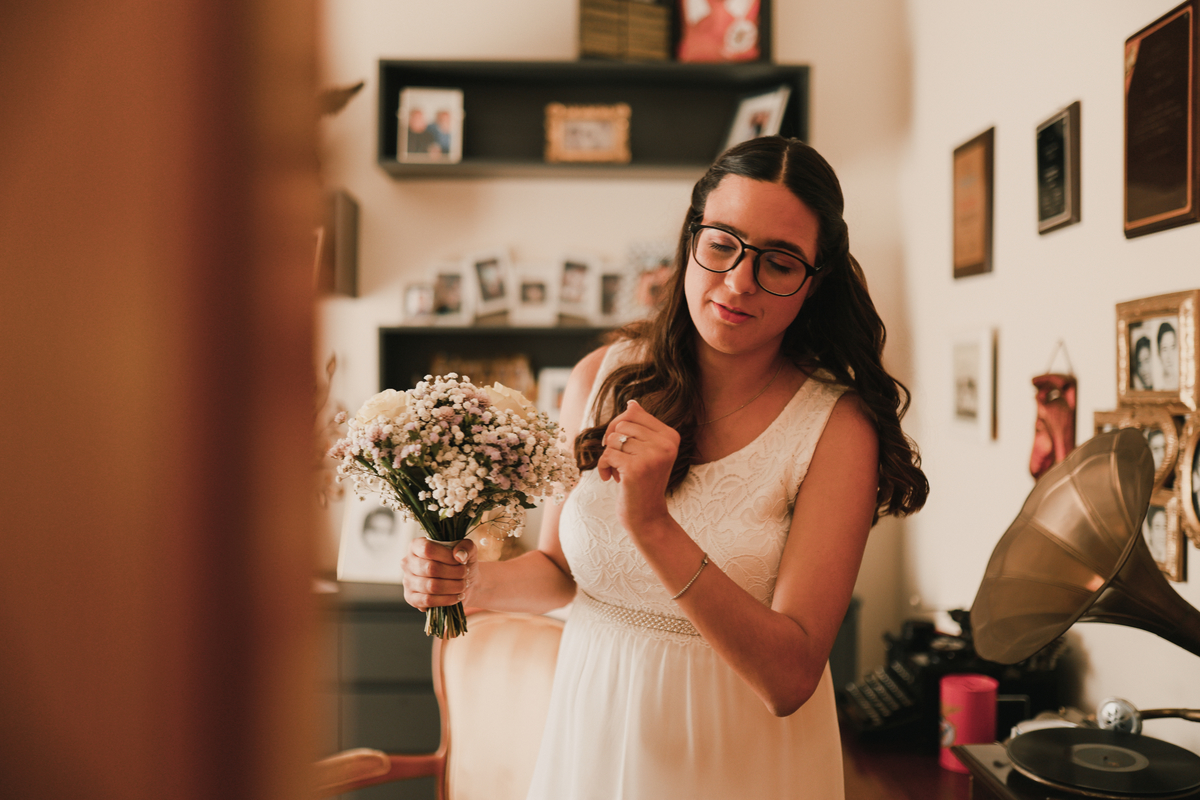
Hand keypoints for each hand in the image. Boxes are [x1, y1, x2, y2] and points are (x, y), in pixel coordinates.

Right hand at [401, 537, 476, 609]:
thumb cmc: (460, 563)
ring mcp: (408, 581)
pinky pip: (428, 601)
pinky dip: (447, 599)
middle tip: (465, 574)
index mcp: (416, 546)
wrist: (462, 583)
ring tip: (463, 585)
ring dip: (453, 586)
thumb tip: (459, 555)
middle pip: (430, 568)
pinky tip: (457, 596)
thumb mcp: (467, 549)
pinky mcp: (411, 599)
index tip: (461, 561)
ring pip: (431, 586)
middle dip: (454, 573)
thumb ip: (466, 546)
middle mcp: (408, 563)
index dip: (447, 556)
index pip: (428, 549)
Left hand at [596, 400, 679, 534]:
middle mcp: (666, 444)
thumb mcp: (647, 451)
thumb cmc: (642, 482)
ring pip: (613, 439)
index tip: (619, 444)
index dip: (618, 425)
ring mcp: (652, 456)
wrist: (647, 516)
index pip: (634, 412)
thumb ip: (640, 427)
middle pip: (621, 423)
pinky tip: (610, 479)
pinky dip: (602, 467)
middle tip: (616, 460)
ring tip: (618, 471)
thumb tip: (631, 402)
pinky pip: (606, 455)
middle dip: (612, 440)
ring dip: (608, 456)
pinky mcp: (636, 469)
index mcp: (671, 436)